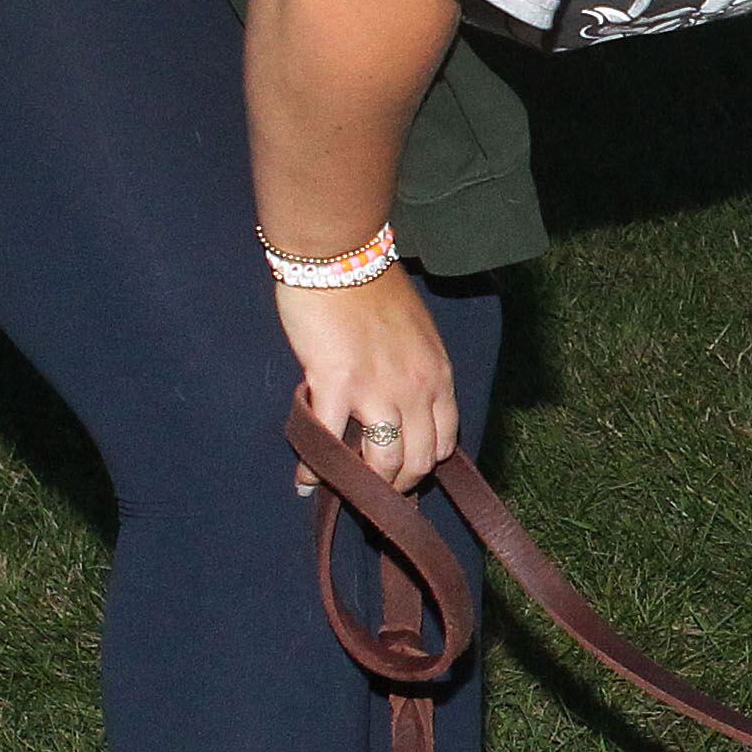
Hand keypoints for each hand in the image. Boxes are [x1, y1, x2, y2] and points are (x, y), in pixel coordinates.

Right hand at [280, 268, 457, 492]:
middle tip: (374, 493)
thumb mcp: (415, 333)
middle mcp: (417, 389)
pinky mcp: (338, 386)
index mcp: (438, 375)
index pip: (444, 440)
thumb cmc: (371, 288)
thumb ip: (413, 370)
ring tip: (345, 488)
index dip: (423, 464)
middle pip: (416, 460)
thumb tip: (398, 403)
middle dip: (395, 485)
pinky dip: (317, 467)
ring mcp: (378, 390)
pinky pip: (330, 442)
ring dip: (364, 484)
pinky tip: (307, 478)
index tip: (405, 473)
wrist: (341, 257)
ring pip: (382, 462)